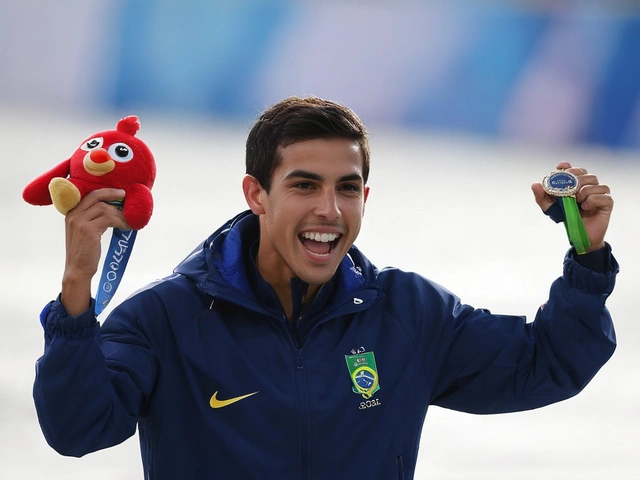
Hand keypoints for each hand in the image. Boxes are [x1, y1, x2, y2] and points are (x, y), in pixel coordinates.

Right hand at [61, 188, 130, 314]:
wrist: (78, 270)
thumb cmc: (84, 252)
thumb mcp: (83, 232)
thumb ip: (91, 218)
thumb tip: (112, 209)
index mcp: (71, 214)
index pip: (90, 195)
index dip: (106, 192)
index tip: (119, 192)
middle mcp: (73, 216)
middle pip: (97, 197)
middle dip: (114, 195)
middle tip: (127, 198)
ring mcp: (80, 222)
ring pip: (106, 209)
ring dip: (121, 214)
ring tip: (129, 221)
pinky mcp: (89, 231)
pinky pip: (110, 219)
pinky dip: (121, 222)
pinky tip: (127, 227)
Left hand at [531, 161, 612, 251]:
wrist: (579, 236)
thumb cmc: (567, 218)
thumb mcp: (550, 208)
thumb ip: (542, 197)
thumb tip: (535, 184)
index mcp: (577, 184)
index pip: (574, 170)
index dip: (568, 167)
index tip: (560, 169)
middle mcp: (589, 186)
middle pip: (586, 174)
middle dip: (576, 179)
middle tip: (569, 189)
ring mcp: (600, 193)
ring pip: (595, 182)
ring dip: (584, 190)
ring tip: (577, 200)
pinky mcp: (607, 202)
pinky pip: (603, 195)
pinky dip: (593, 199)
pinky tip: (585, 206)